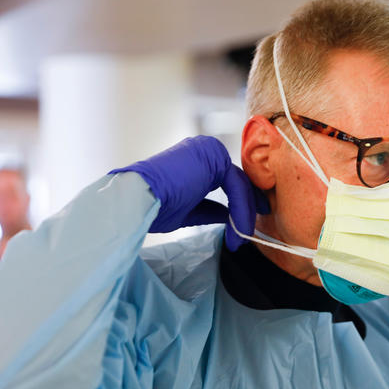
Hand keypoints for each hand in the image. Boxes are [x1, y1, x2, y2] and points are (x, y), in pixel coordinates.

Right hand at [110, 136, 268, 249]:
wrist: (137, 200)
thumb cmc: (154, 207)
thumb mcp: (189, 211)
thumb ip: (210, 209)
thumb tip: (227, 216)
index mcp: (198, 160)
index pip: (229, 182)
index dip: (242, 205)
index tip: (247, 225)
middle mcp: (207, 150)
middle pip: (238, 182)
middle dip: (247, 209)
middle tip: (250, 232)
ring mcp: (211, 150)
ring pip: (240, 186)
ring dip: (243, 215)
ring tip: (239, 238)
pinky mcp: (215, 157)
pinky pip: (237, 187)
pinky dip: (240, 211)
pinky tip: (237, 230)